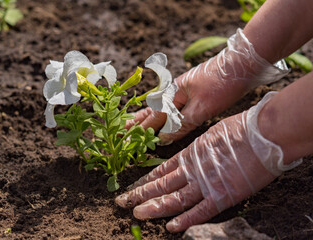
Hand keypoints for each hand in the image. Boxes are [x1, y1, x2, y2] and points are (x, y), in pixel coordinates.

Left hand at [116, 92, 300, 231]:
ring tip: (137, 213)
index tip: (133, 186)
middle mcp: (193, 170)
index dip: (146, 180)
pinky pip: (200, 211)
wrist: (264, 134)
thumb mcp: (211, 135)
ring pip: (174, 199)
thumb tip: (191, 156)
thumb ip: (198, 150)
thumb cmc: (241, 129)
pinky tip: (170, 227)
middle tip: (122, 202)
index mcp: (190, 154)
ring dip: (155, 207)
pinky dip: (185, 220)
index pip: (161, 171)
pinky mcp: (223, 196)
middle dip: (140, 194)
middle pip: (161, 185)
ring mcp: (206, 184)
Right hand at [126, 28, 287, 144]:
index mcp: (172, 94)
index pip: (153, 117)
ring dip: (147, 116)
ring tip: (133, 121)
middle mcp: (173, 91)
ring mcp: (182, 90)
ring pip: (160, 106)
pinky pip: (171, 105)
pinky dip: (162, 113)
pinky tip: (161, 114)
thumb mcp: (202, 108)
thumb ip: (181, 124)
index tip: (127, 140)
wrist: (241, 63)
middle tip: (122, 130)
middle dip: (137, 122)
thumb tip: (162, 138)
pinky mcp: (192, 91)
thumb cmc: (222, 85)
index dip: (141, 130)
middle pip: (151, 109)